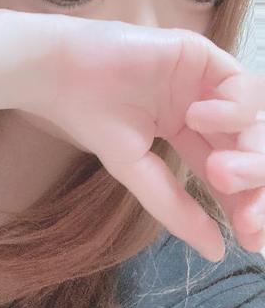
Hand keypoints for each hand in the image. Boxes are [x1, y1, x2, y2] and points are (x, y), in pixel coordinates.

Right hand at [14, 13, 248, 261]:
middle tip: (246, 219)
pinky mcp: (202, 56)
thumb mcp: (136, 172)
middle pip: (250, 149)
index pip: (231, 171)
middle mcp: (203, 106)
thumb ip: (177, 208)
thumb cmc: (91, 119)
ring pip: (254, 122)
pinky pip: (242, 86)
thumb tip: (217, 252)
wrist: (62, 76)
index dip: (245, 204)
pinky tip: (195, 118)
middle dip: (255, 185)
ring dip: (250, 154)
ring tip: (219, 172)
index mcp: (187, 132)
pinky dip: (232, 109)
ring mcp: (204, 81)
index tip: (248, 240)